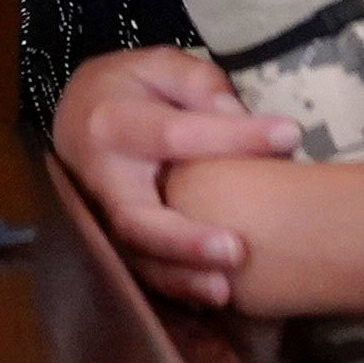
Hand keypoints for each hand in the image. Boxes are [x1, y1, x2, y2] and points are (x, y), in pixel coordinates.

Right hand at [52, 45, 296, 312]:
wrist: (75, 113)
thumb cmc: (128, 88)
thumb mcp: (159, 65)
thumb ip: (198, 84)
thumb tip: (239, 118)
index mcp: (113, 122)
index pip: (174, 134)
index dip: (231, 137)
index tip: (288, 135)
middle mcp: (102, 177)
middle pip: (136, 218)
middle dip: (185, 239)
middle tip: (237, 250)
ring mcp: (102, 216)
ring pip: (136, 256)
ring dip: (181, 278)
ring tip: (226, 290)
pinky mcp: (112, 240)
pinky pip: (140, 271)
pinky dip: (175, 289)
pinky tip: (212, 297)